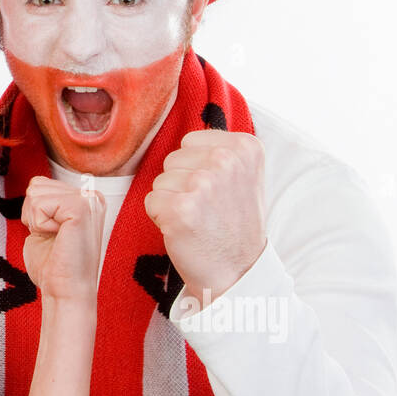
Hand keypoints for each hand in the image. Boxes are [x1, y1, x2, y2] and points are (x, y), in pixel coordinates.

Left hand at [21, 175, 104, 303]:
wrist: (66, 293)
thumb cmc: (55, 266)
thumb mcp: (46, 226)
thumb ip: (44, 204)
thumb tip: (34, 187)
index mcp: (86, 199)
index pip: (40, 183)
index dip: (35, 212)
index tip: (53, 235)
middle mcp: (92, 196)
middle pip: (36, 185)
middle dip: (34, 214)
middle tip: (53, 238)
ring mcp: (89, 200)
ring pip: (35, 192)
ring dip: (36, 220)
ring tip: (56, 238)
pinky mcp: (81, 208)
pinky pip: (40, 204)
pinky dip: (40, 225)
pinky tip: (58, 239)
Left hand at [143, 129, 266, 310]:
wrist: (239, 273)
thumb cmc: (234, 224)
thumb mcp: (243, 176)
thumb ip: (220, 149)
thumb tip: (186, 122)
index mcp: (246, 146)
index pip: (191, 143)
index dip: (196, 170)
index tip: (218, 194)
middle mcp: (227, 160)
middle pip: (173, 160)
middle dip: (181, 185)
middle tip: (206, 211)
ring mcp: (203, 184)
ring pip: (160, 180)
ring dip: (171, 202)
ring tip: (197, 221)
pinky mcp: (180, 209)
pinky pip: (151, 201)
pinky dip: (161, 219)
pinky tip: (185, 232)